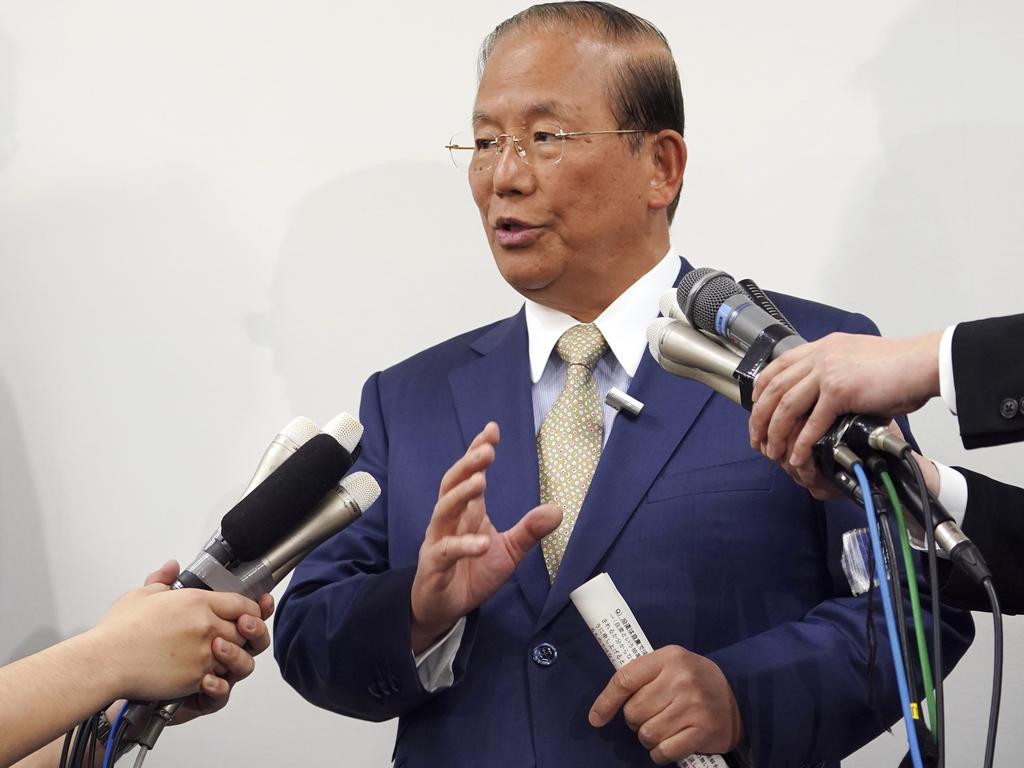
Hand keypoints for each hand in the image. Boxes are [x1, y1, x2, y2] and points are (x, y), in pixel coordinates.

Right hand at [90, 562, 264, 702]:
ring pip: (237, 656)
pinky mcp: (196, 677)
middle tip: (232, 639)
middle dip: (242, 636)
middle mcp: (206, 625)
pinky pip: (221, 679)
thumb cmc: (119, 631)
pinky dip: (217, 679)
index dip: (250, 611)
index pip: (243, 604)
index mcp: (198, 602)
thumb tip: (172, 566)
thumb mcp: (142, 594)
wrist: (104, 662)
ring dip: (231, 658)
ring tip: (216, 659)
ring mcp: (203, 652)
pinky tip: (203, 676)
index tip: (247, 616)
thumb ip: (163, 579)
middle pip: (245, 631)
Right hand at [409, 422, 561, 653]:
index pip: (469, 475)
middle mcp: (449, 521)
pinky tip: (482, 543)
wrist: (443, 609)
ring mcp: (438, 542)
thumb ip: (529, 531)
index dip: (478, 452)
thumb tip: (557, 510)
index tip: (492, 429)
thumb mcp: (508, 552)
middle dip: (468, 465)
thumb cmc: (471, 574)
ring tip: (480, 481)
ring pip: (443, 511)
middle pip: (452, 485)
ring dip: (461, 495)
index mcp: (466, 513)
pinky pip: (446, 552)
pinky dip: (463, 546)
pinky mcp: (435, 567)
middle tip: (486, 450)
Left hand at [589, 646, 742, 764]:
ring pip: (647, 734)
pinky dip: (661, 753)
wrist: (740, 694)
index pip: (624, 680)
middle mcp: (681, 680)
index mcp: (668, 658)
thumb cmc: (693, 680)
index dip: (606, 701)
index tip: (596, 718)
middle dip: (636, 720)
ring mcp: (693, 707)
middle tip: (652, 716)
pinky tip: (671, 743)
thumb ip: (641, 676)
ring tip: (663, 728)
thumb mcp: (670, 664)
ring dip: (649, 738)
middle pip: (633, 712)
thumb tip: (602, 708)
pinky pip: (664, 752)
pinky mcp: (703, 731)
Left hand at [749, 331, 941, 469]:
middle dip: (760, 417)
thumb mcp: (856, 357)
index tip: (755, 407)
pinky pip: (813, 422)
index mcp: (822, 348)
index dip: (761, 388)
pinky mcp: (840, 391)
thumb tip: (822, 389)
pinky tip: (798, 456)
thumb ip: (834, 369)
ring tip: (772, 452)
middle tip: (756, 437)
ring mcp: (828, 373)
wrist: (923, 363)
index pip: (778, 366)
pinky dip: (802, 443)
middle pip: (774, 389)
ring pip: (787, 407)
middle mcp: (819, 357)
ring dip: (776, 433)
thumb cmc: (897, 365)